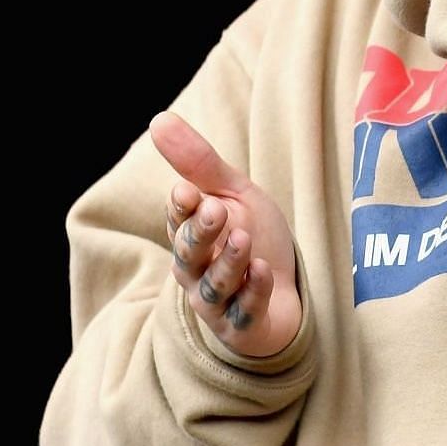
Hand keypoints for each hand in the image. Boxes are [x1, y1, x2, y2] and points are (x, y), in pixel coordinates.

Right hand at [149, 110, 302, 358]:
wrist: (288, 288)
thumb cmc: (254, 235)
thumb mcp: (232, 193)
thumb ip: (198, 162)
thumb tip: (158, 119)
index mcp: (190, 235)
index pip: (178, 221)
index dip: (181, 208)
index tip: (186, 191)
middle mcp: (197, 271)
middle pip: (190, 255)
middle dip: (199, 233)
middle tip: (214, 209)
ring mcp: (219, 302)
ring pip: (214, 286)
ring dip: (228, 263)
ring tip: (242, 238)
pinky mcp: (244, 327)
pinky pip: (244, 313)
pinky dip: (253, 293)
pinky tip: (264, 271)